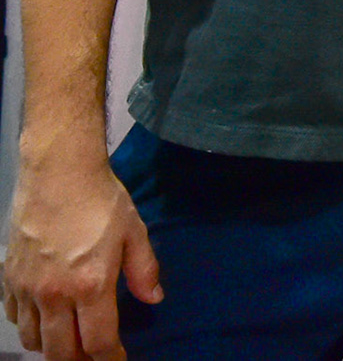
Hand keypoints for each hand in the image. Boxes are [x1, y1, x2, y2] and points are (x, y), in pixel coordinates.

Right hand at [4, 157, 160, 360]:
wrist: (58, 174)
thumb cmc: (101, 201)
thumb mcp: (134, 233)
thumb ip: (144, 270)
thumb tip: (154, 299)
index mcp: (90, 286)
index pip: (97, 341)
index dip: (109, 358)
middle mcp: (54, 294)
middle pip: (60, 351)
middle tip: (92, 356)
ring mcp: (27, 288)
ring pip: (33, 340)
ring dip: (50, 348)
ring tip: (67, 343)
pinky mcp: (9, 278)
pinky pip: (14, 317)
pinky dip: (28, 327)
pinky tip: (42, 320)